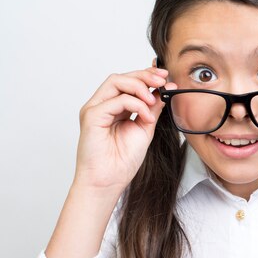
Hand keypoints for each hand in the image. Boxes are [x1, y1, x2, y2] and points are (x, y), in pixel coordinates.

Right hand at [73, 66, 177, 192]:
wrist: (108, 181)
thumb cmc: (122, 161)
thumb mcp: (145, 129)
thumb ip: (152, 110)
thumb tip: (164, 91)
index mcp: (114, 108)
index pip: (128, 83)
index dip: (146, 76)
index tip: (166, 78)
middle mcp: (102, 106)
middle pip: (121, 77)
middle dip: (145, 76)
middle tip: (163, 81)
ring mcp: (95, 109)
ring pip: (116, 82)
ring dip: (139, 86)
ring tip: (153, 100)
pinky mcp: (92, 116)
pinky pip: (116, 100)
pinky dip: (135, 104)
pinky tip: (145, 116)